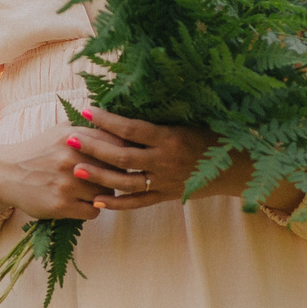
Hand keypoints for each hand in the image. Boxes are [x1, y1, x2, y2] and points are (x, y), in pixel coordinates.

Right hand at [0, 127, 121, 222]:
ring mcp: (67, 183)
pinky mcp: (61, 205)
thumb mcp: (61, 130)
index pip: (118, 144)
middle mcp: (72, 158)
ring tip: (94, 190)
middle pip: (116, 170)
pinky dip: (92, 208)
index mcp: (74, 136)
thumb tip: (120, 126)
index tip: (126, 159)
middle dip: (117, 175)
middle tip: (113, 177)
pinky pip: (94, 211)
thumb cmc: (39, 151)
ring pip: (107, 193)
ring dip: (104, 194)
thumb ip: (89, 127)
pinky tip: (83, 202)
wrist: (6, 173)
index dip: (126, 153)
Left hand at [54, 107, 219, 211]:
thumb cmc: (212, 136)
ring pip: (125, 183)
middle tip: (69, 139)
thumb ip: (159, 119)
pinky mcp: (166, 197)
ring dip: (98, 177)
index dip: (107, 121)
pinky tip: (96, 201)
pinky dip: (116, 204)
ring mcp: (165, 182)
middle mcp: (165, 161)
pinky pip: (137, 204)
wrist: (237, 167)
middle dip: (93, 148)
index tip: (86, 112)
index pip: (131, 129)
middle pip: (122, 157)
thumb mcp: (187, 122)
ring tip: (75, 169)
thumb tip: (129, 103)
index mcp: (170, 138)